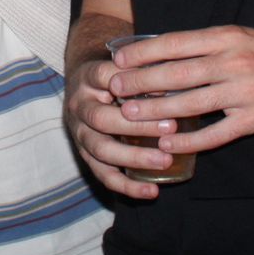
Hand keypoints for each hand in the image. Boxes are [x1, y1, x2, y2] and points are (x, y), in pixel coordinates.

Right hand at [65, 54, 181, 199]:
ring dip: (134, 157)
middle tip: (172, 127)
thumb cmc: (112, 74)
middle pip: (101, 118)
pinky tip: (152, 191)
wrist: (82, 86)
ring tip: (165, 160)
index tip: (164, 89)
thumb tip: (174, 83)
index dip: (131, 82)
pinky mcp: (84, 155)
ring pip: (101, 149)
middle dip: (138, 125)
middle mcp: (79, 105)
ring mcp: (79, 133)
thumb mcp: (121, 63)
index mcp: (87, 77)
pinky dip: (127, 186)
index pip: (104, 76)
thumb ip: (142, 68)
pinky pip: (103, 175)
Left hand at [109, 26, 253, 156]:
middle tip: (114, 88)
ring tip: (129, 116)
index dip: (143, 52)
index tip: (119, 57)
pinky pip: (215, 133)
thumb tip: (171, 47)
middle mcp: (233, 62)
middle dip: (139, 82)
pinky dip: (188, 140)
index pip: (175, 43)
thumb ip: (213, 43)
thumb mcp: (247, 34)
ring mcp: (244, 92)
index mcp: (228, 36)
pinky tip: (168, 143)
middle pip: (175, 73)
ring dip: (155, 111)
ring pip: (189, 104)